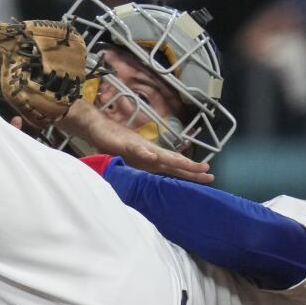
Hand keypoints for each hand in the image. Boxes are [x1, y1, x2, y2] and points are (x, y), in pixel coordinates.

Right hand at [58, 99, 214, 183]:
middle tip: (209, 173)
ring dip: (175, 160)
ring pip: (160, 155)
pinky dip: (145, 153)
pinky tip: (153, 157)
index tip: (208, 177)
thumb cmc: (113, 142)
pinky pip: (137, 150)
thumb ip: (140, 167)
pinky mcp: (125, 144)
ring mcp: (138, 147)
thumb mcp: (129, 159)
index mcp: (151, 157)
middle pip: (173, 161)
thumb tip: (151, 177)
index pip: (174, 166)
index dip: (190, 172)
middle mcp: (149, 152)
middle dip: (191, 168)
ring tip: (190, 165)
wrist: (97, 127)